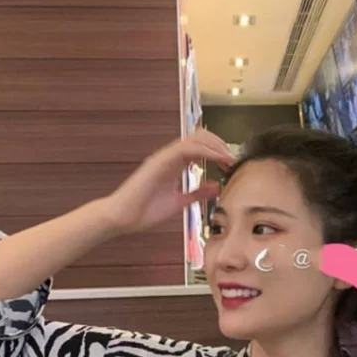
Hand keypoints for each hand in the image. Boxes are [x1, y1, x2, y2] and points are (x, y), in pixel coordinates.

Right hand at [104, 129, 235, 234]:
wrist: (123, 218)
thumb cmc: (145, 211)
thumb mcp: (179, 202)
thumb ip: (197, 193)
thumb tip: (216, 187)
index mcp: (173, 164)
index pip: (200, 146)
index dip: (218, 151)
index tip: (231, 164)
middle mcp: (169, 156)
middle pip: (200, 137)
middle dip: (219, 144)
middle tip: (233, 159)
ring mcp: (163, 157)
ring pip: (194, 138)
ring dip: (215, 146)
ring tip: (228, 158)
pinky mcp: (159, 161)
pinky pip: (185, 149)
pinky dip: (204, 151)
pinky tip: (216, 160)